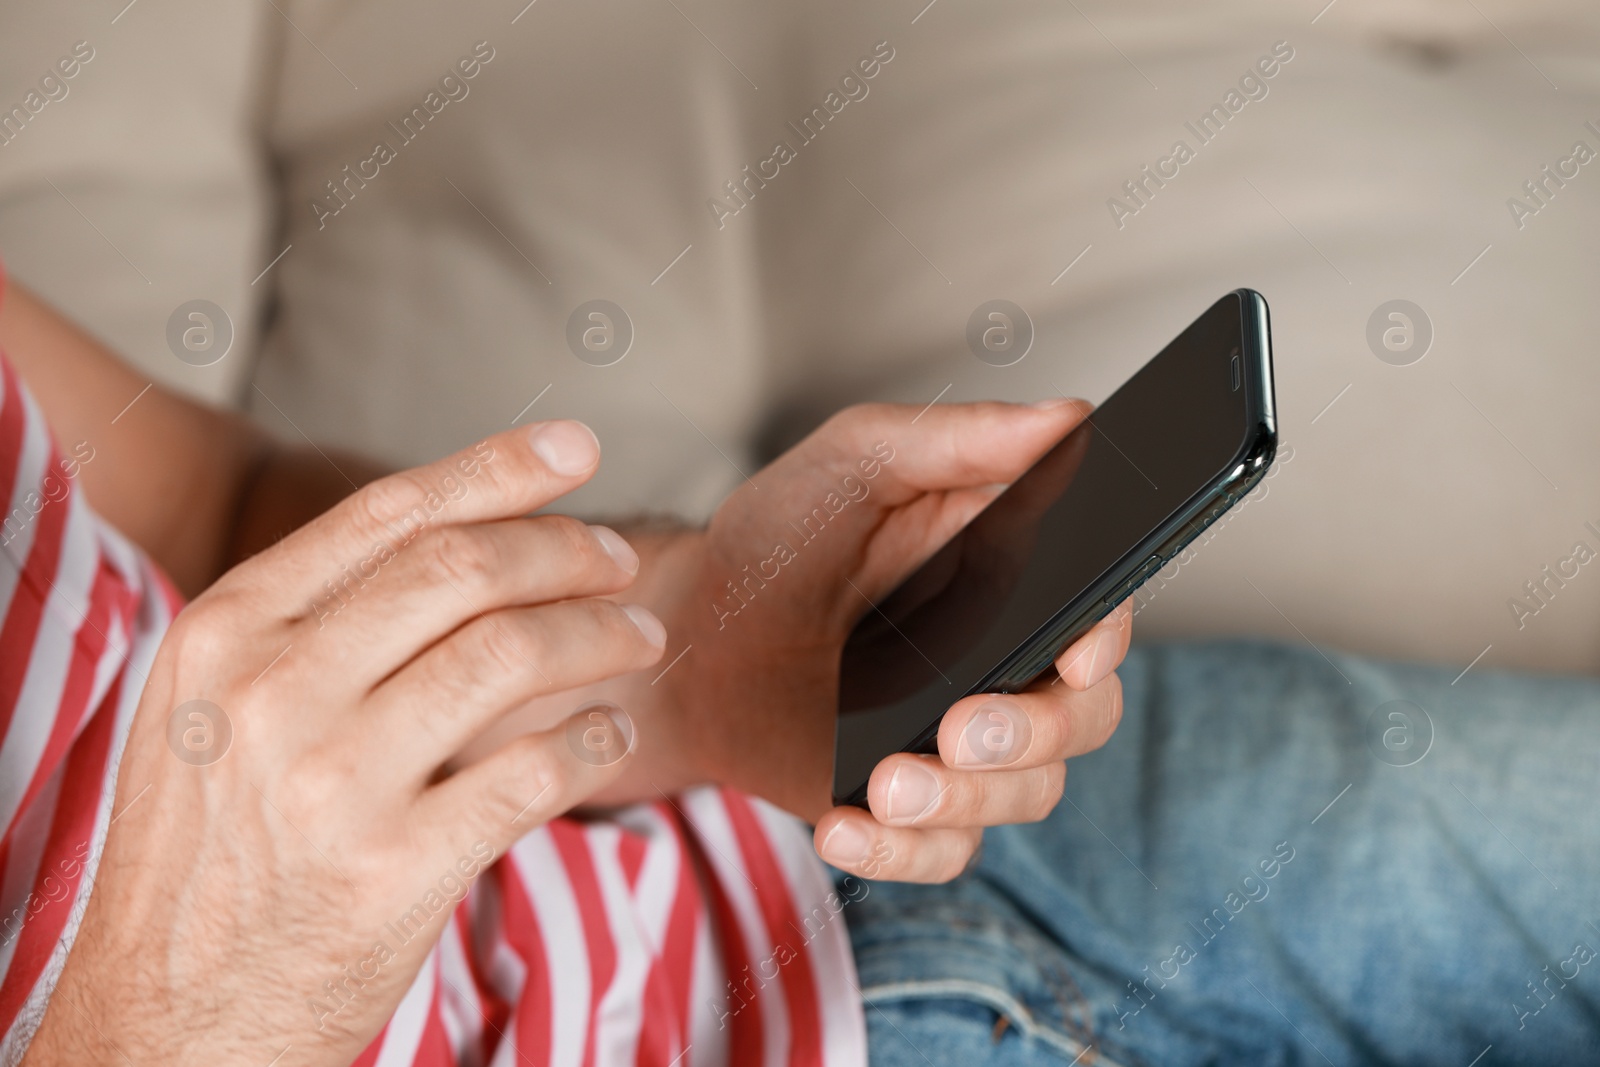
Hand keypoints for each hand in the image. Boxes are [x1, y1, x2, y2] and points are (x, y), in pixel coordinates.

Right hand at [24, 422, 664, 1065]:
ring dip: (600, 636)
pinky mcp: (395, 872)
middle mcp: (274, 693)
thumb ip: (311, 625)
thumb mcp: (213, 710)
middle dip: (566, 550)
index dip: (497, 471)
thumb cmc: (209, 854)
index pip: (391, 515)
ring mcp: (334, 783)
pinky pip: (536, 772)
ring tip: (641, 640)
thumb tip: (454, 538)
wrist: (168, 1018)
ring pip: (512, 655)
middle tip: (621, 562)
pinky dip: (594, 741)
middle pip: (462, 570)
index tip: (573, 450)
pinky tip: (609, 736)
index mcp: (228, 633)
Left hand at [657, 399, 1130, 880]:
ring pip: (1023, 795)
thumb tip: (1065, 417)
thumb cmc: (777, 539)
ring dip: (965, 800)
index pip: (1097, 616)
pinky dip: (902, 856)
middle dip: (1032, 737)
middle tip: (955, 730)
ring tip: (883, 785)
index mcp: (1011, 579)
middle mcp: (1002, 667)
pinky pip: (943, 854)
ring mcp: (956, 742)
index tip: (1076, 658)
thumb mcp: (854, 464)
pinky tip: (843, 831)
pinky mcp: (907, 806)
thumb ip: (956, 439)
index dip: (1104, 641)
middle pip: (1079, 720)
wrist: (691, 635)